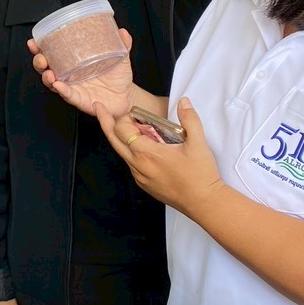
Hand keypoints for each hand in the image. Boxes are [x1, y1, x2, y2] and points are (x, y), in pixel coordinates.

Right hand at [28, 30, 135, 117]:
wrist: (126, 96)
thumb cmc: (118, 76)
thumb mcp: (121, 57)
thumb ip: (123, 44)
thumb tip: (123, 31)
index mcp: (73, 61)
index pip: (53, 53)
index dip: (40, 47)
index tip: (34, 41)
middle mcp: (69, 74)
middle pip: (46, 68)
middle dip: (39, 62)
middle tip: (41, 57)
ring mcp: (72, 87)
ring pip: (52, 83)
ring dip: (47, 77)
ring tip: (49, 73)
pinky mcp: (78, 99)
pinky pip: (67, 95)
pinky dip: (62, 90)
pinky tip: (59, 85)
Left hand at [96, 96, 224, 216]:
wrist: (203, 203)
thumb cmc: (200, 175)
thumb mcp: (198, 143)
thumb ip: (189, 119)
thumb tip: (183, 102)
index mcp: (147, 153)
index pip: (122, 130)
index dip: (125, 117)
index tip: (136, 113)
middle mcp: (138, 166)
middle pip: (113, 140)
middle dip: (106, 122)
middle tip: (100, 108)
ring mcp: (139, 177)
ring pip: (122, 153)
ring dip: (123, 138)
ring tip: (133, 127)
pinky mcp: (144, 185)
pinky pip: (132, 164)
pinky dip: (132, 152)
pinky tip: (145, 147)